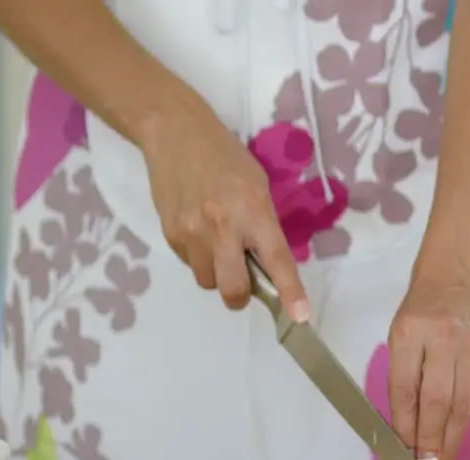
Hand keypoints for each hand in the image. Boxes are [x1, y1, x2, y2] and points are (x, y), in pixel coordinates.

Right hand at [139, 109, 308, 319]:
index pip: (276, 259)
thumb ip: (263, 225)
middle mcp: (222, 226)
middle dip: (240, 296)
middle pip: (233, 290)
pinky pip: (189, 264)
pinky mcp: (170, 234)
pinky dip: (198, 257)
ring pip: (208, 282)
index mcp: (253, 210)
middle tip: (243, 282)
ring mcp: (192, 232)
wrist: (175, 133)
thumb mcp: (257, 185)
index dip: (289, 291)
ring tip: (217, 243)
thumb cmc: (225, 157)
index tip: (299, 316)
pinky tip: (199, 229)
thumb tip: (267, 263)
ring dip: (217, 273)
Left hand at [388, 264, 469, 459]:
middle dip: (431, 442)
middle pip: (438, 402)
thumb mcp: (399, 336)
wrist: (459, 275)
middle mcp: (445, 342)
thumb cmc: (420, 308)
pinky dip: (463, 420)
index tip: (401, 453)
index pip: (406, 389)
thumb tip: (404, 428)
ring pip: (461, 406)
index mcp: (412, 333)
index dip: (404, 426)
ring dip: (450, 439)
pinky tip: (454, 436)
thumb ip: (402, 378)